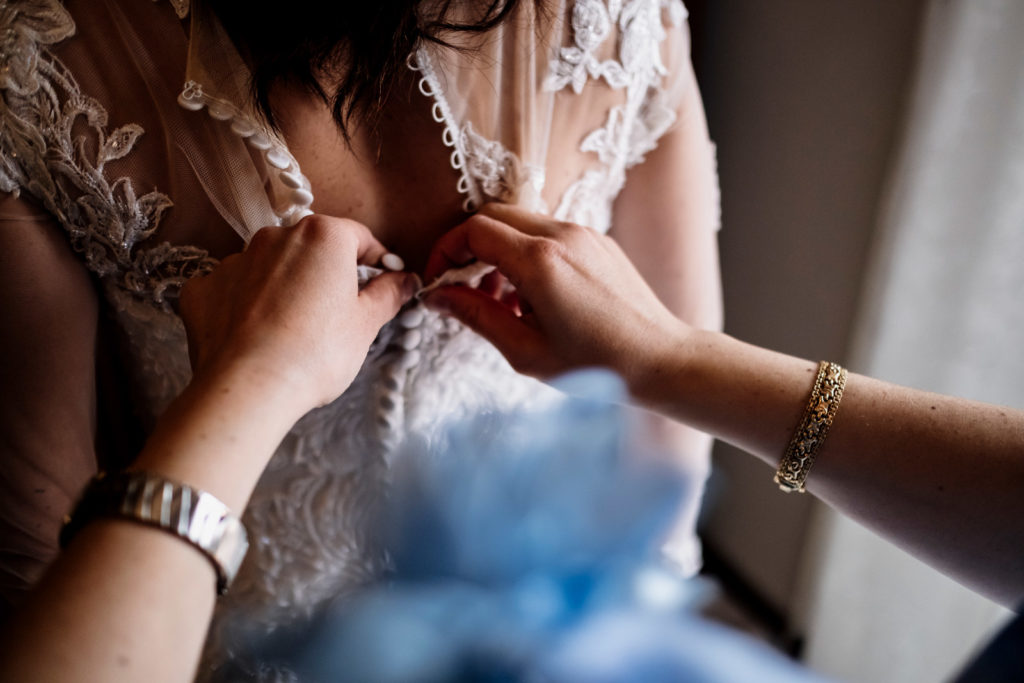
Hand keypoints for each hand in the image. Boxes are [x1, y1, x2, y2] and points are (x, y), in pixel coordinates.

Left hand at [180, 215, 416, 410]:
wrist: (250, 386)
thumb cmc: (316, 352)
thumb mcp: (366, 324)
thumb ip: (387, 294)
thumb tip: (403, 280)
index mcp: (322, 236)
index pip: (359, 237)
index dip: (375, 263)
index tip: (381, 287)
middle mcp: (276, 237)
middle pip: (312, 249)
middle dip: (327, 274)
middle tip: (338, 315)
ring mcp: (235, 260)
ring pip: (271, 268)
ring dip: (285, 288)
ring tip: (293, 331)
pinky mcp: (204, 288)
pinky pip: (233, 290)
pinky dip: (245, 306)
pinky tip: (255, 335)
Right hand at [422, 203, 690, 382]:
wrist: (661, 360)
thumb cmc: (596, 365)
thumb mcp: (525, 350)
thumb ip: (476, 316)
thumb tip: (438, 296)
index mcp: (540, 261)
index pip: (474, 230)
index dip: (446, 252)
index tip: (439, 282)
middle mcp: (562, 235)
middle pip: (493, 215)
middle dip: (468, 246)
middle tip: (462, 287)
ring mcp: (584, 234)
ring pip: (521, 222)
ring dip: (498, 250)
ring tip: (500, 300)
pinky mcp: (598, 241)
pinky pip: (548, 232)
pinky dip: (527, 252)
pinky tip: (532, 297)